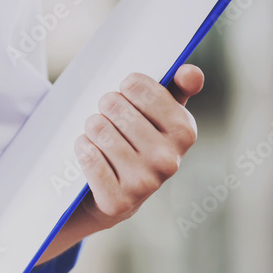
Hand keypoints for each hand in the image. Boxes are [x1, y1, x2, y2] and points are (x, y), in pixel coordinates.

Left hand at [75, 65, 202, 229]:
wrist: (117, 196)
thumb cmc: (139, 143)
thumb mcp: (161, 116)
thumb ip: (177, 88)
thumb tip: (190, 72)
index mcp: (184, 131)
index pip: (136, 86)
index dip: (125, 86)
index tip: (126, 94)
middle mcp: (169, 159)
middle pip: (113, 105)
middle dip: (105, 108)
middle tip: (110, 119)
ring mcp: (144, 182)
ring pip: (97, 128)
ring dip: (91, 129)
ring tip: (100, 137)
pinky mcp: (117, 200)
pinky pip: (87, 155)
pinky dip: (82, 148)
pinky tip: (91, 152)